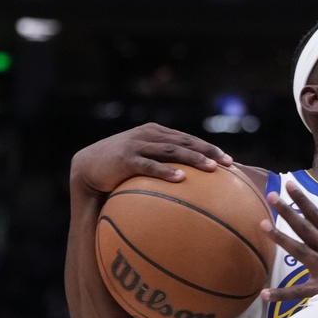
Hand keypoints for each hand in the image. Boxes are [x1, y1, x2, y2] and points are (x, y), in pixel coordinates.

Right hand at [70, 122, 231, 197]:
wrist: (87, 169)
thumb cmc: (121, 169)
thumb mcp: (145, 160)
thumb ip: (165, 163)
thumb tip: (194, 184)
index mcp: (156, 132)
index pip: (189, 139)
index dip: (210, 147)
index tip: (230, 161)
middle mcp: (148, 134)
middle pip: (185, 142)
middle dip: (209, 151)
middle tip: (227, 164)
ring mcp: (137, 145)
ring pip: (171, 150)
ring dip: (193, 158)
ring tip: (212, 168)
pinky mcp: (125, 159)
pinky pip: (150, 165)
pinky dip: (166, 171)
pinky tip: (181, 179)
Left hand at [259, 181, 317, 301]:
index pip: (316, 215)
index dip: (302, 200)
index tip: (289, 185)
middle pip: (304, 227)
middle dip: (288, 211)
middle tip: (271, 196)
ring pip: (298, 250)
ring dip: (280, 238)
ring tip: (263, 226)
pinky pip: (298, 292)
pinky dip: (281, 294)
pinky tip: (263, 294)